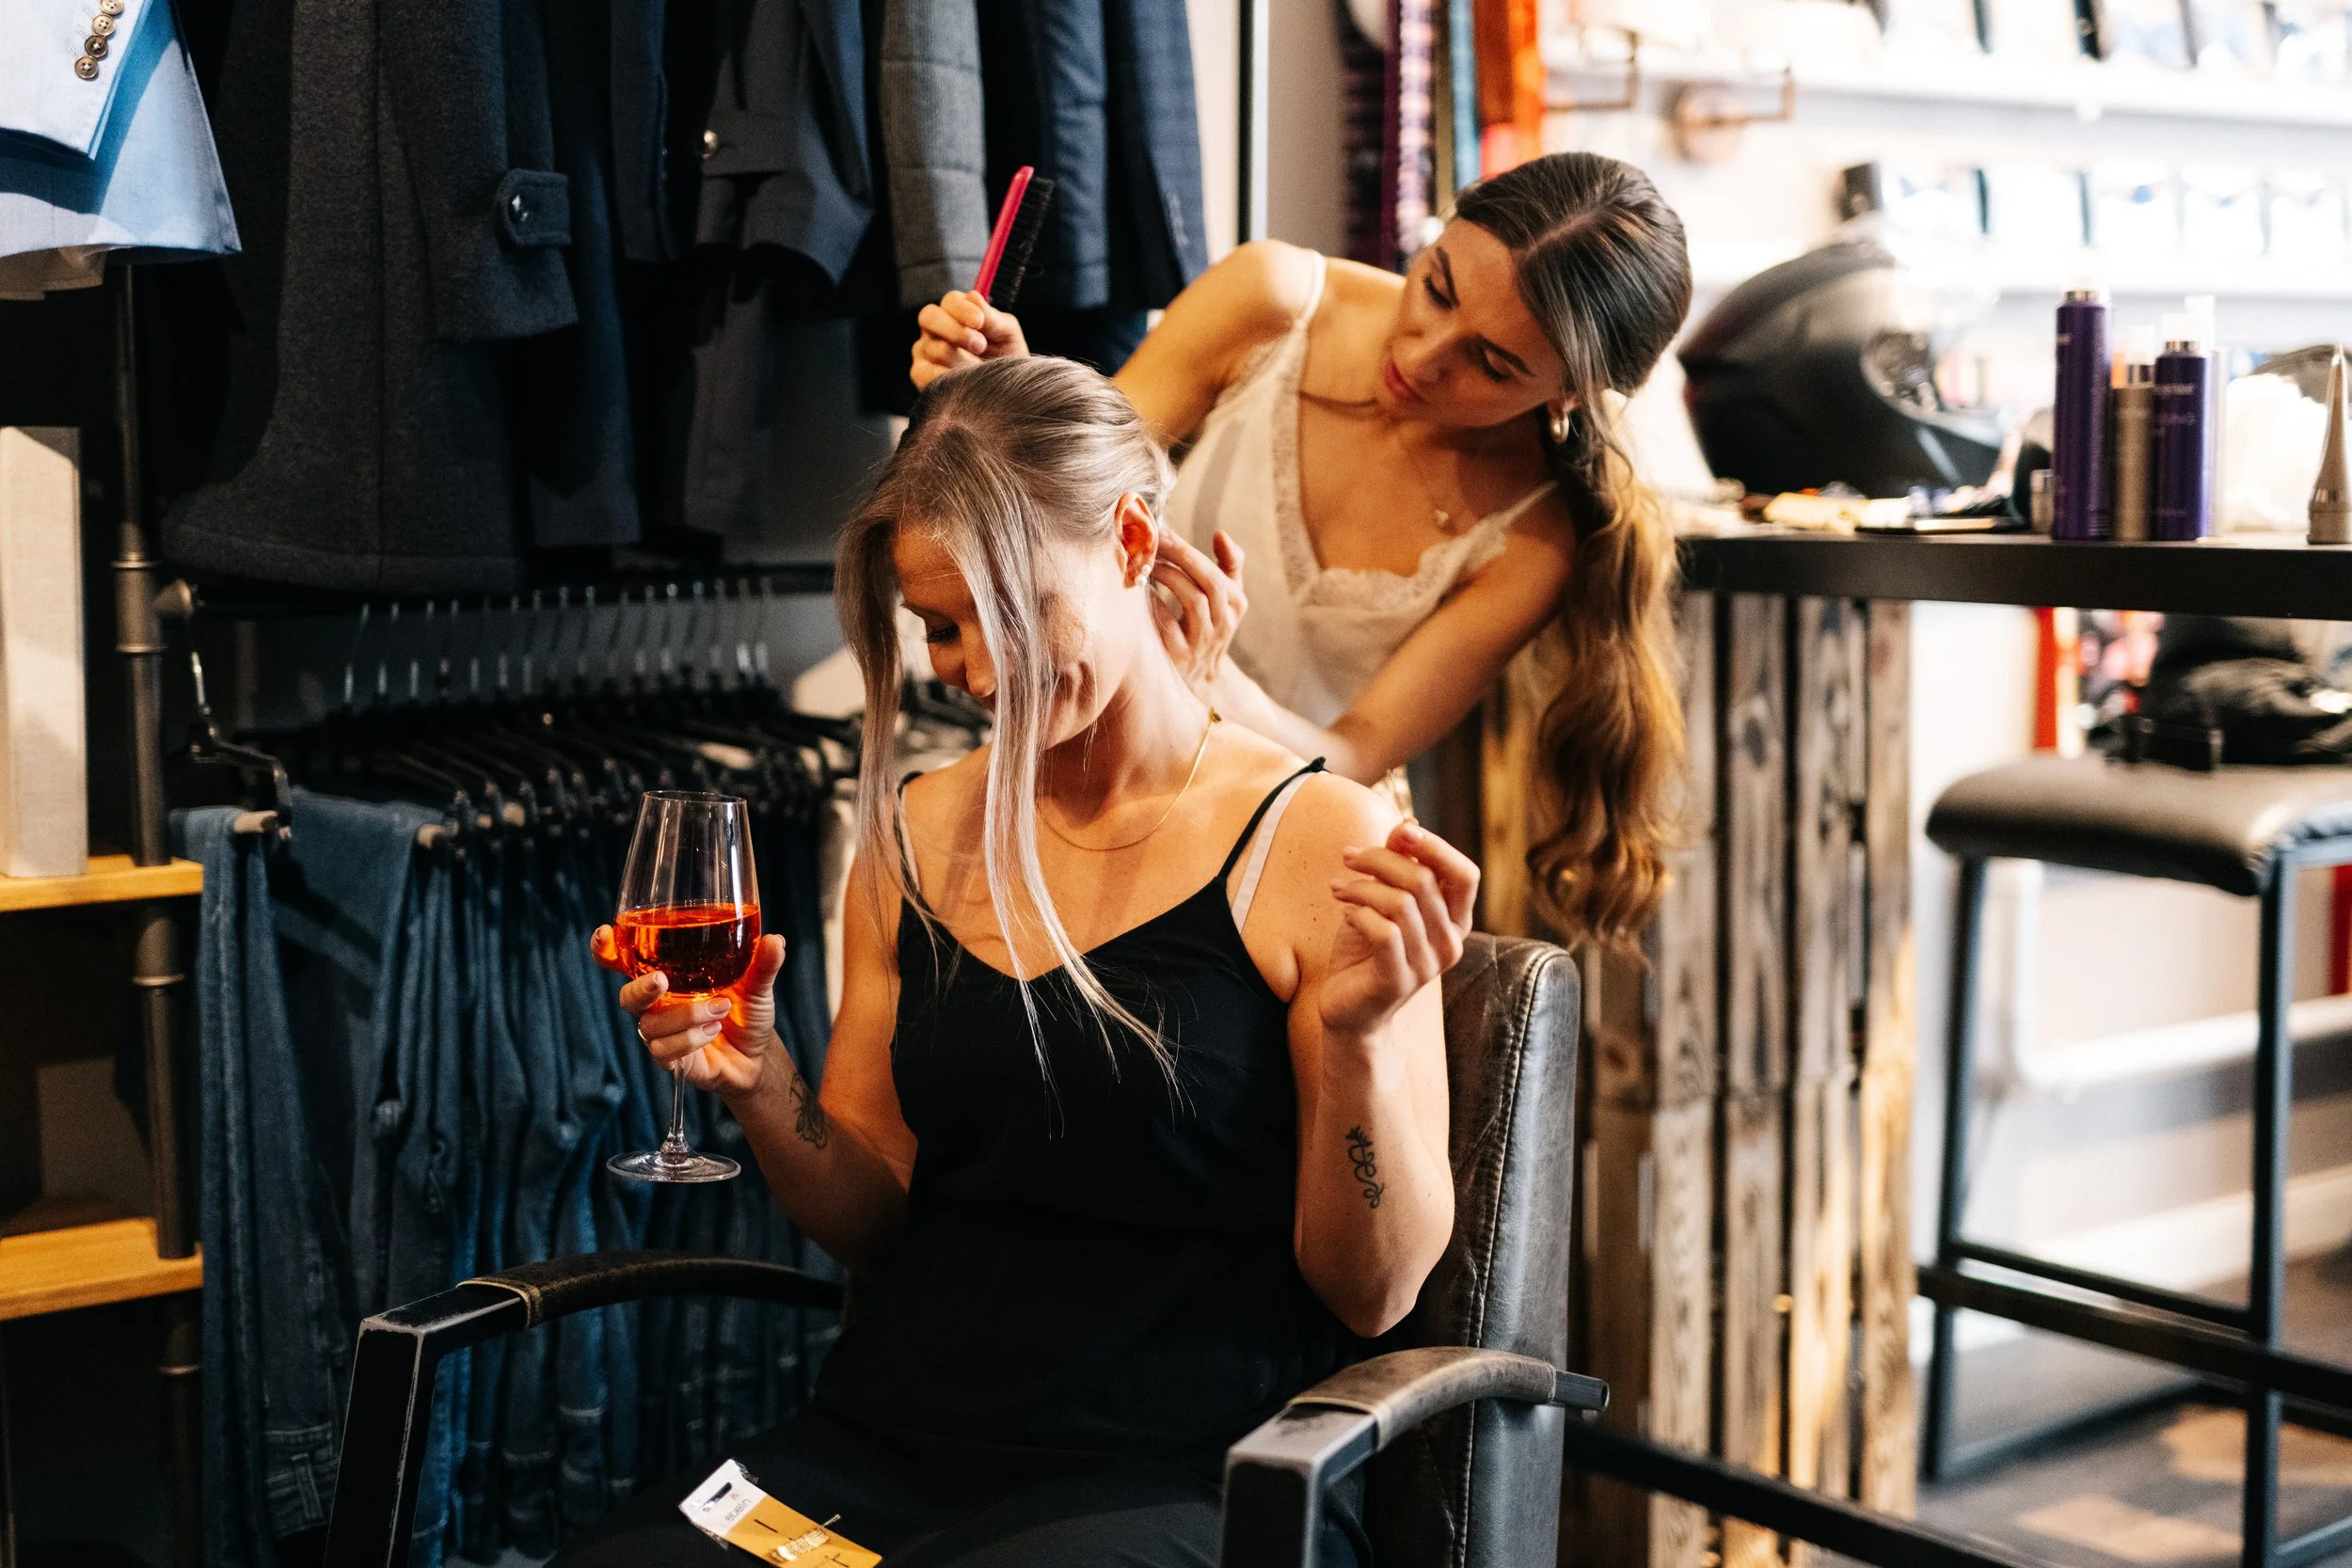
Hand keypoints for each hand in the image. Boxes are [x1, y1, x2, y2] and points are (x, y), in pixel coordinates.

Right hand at [593, 929, 787, 1098]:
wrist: (758, 1056)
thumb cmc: (748, 1013)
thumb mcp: (758, 985)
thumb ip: (763, 963)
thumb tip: (775, 940)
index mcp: (670, 977)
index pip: (626, 962)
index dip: (607, 949)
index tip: (604, 933)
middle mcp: (659, 1004)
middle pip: (628, 996)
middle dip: (640, 988)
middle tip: (662, 981)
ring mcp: (662, 1033)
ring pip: (649, 1025)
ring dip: (684, 1016)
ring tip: (719, 1009)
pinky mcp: (670, 1060)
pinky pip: (664, 1051)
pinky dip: (690, 1039)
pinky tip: (713, 1032)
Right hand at [911, 289, 1028, 389]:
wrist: (1008, 389)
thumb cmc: (1007, 356)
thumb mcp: (1007, 334)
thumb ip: (993, 318)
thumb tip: (974, 297)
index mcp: (957, 312)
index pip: (950, 301)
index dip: (962, 309)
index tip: (979, 321)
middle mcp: (936, 328)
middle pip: (929, 316)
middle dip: (954, 330)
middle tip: (979, 345)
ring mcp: (925, 350)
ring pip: (933, 348)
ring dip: (959, 359)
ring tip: (978, 369)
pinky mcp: (920, 373)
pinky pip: (922, 371)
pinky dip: (942, 376)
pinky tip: (961, 380)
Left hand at [1151, 529, 1247, 699]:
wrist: (1195, 682)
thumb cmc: (1205, 628)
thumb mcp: (1224, 600)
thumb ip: (1228, 566)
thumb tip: (1221, 535)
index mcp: (1236, 605)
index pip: (1223, 571)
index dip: (1193, 550)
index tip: (1166, 531)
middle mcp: (1224, 624)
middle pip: (1212, 583)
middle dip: (1181, 556)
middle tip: (1153, 539)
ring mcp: (1203, 642)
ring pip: (1196, 601)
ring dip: (1170, 576)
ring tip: (1147, 562)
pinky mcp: (1179, 657)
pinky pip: (1168, 625)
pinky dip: (1154, 603)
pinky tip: (1139, 589)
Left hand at [1319, 821, 1479, 1039]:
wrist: (1349, 1009)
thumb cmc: (1367, 950)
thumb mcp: (1383, 900)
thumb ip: (1399, 865)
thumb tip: (1409, 824)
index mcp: (1454, 921)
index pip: (1465, 874)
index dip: (1436, 846)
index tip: (1400, 831)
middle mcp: (1450, 944)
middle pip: (1425, 880)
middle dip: (1381, 859)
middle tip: (1348, 857)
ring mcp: (1427, 966)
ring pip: (1401, 903)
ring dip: (1361, 886)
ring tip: (1337, 887)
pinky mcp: (1398, 981)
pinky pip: (1383, 932)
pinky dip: (1359, 913)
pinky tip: (1345, 913)